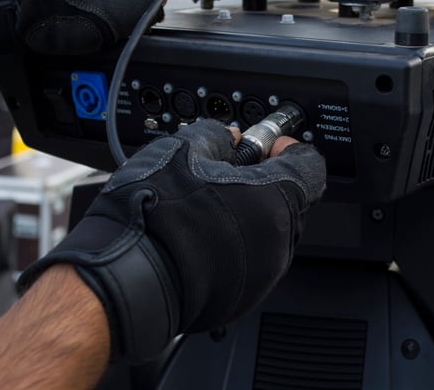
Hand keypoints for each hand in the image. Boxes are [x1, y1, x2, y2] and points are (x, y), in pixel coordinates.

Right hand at [17, 119, 325, 362]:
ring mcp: (263, 274)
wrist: (125, 277)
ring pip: (269, 232)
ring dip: (248, 214)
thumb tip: (228, 137)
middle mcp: (279, 241)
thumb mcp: (182, 150)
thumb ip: (216, 136)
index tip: (269, 145)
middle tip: (227, 171)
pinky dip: (235, 245)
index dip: (288, 148)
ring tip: (207, 204)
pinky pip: (250, 261)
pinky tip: (201, 235)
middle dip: (263, 181)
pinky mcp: (242, 297)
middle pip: (289, 199)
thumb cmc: (154, 217)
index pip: (308, 164)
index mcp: (275, 200)